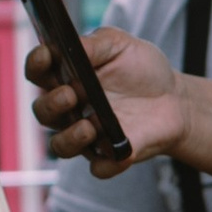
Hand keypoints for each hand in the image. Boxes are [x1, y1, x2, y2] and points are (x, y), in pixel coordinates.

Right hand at [23, 24, 186, 175]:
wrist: (174, 99)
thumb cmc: (142, 70)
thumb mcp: (120, 45)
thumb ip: (95, 43)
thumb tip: (73, 44)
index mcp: (66, 77)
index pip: (39, 72)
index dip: (36, 63)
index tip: (47, 55)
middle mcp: (70, 109)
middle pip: (43, 111)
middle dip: (51, 104)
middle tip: (71, 94)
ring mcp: (87, 134)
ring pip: (61, 146)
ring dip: (69, 138)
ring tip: (89, 127)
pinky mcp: (109, 155)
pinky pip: (100, 167)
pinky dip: (107, 164)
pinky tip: (120, 152)